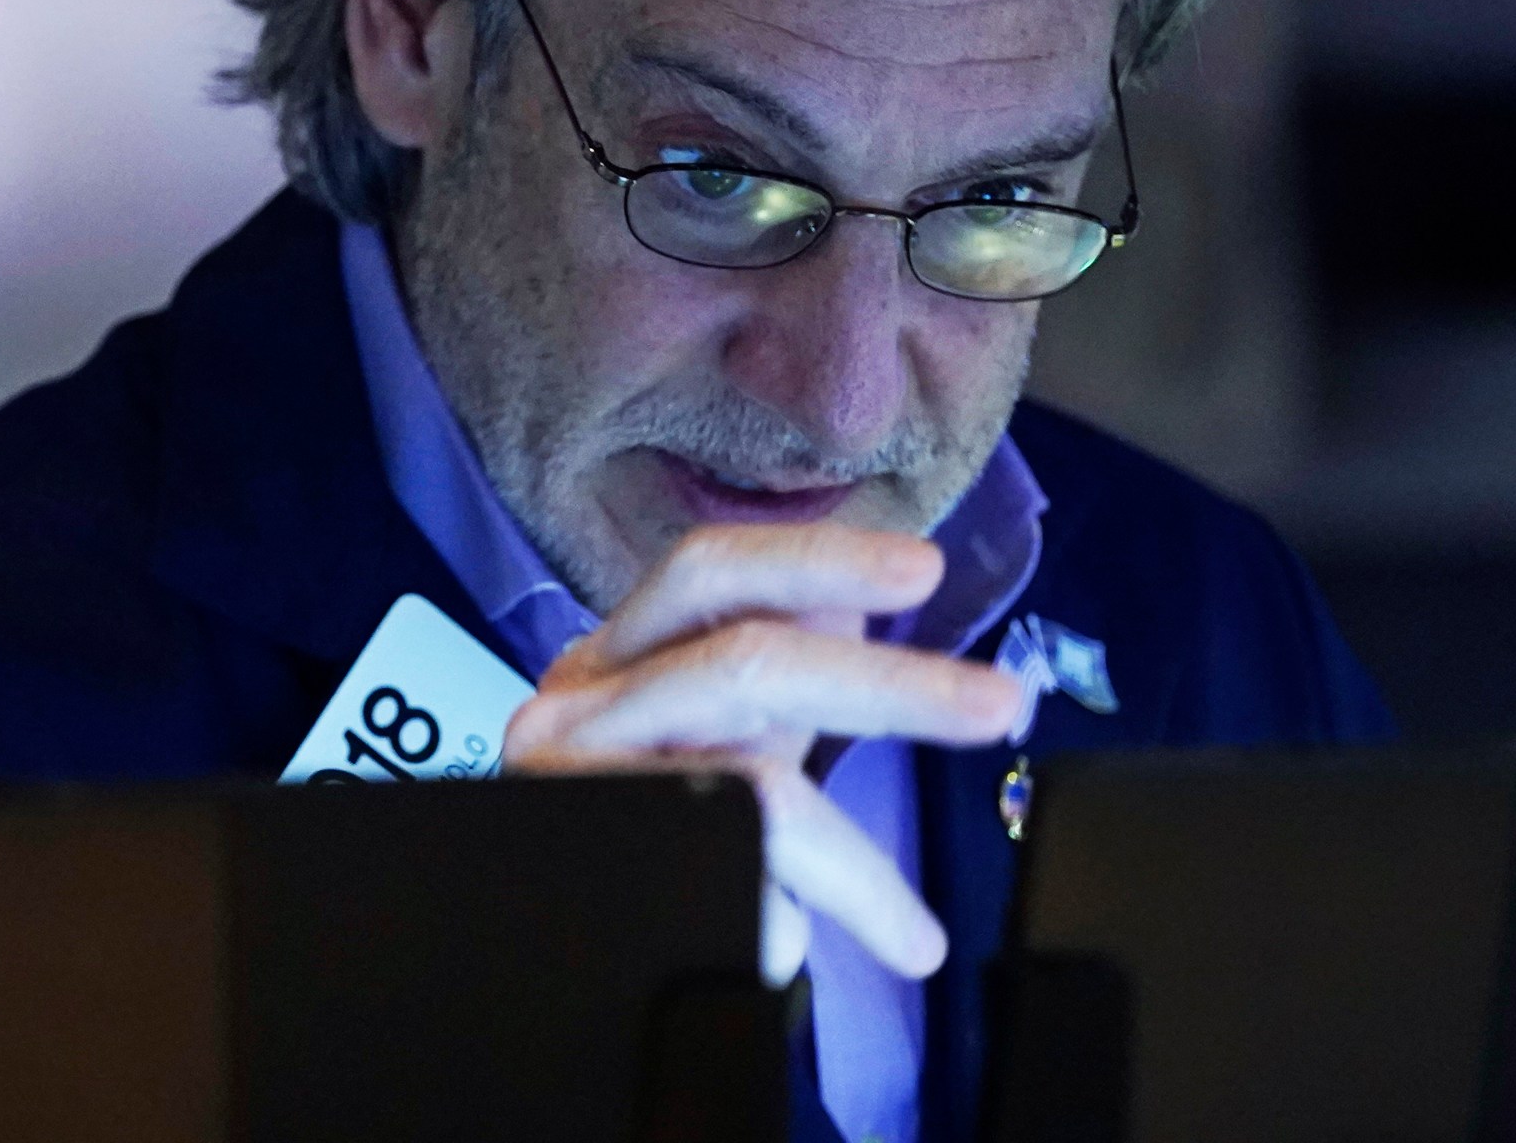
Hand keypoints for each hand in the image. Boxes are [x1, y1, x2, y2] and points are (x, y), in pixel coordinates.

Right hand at [502, 524, 1022, 984]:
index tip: (925, 570)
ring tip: (915, 935)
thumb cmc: (619, 820)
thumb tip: (852, 603)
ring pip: (744, 795)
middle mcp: (575, 713)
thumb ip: (765, 668)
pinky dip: (774, 923)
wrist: (513, 953)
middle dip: (890, 686)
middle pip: (744, 665)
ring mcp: (573, 795)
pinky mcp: (588, 872)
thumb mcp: (690, 728)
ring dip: (855, 871)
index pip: (708, 573)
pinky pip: (718, 893)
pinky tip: (791, 956)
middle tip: (1003, 706)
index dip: (816, 560)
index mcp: (613, 659)